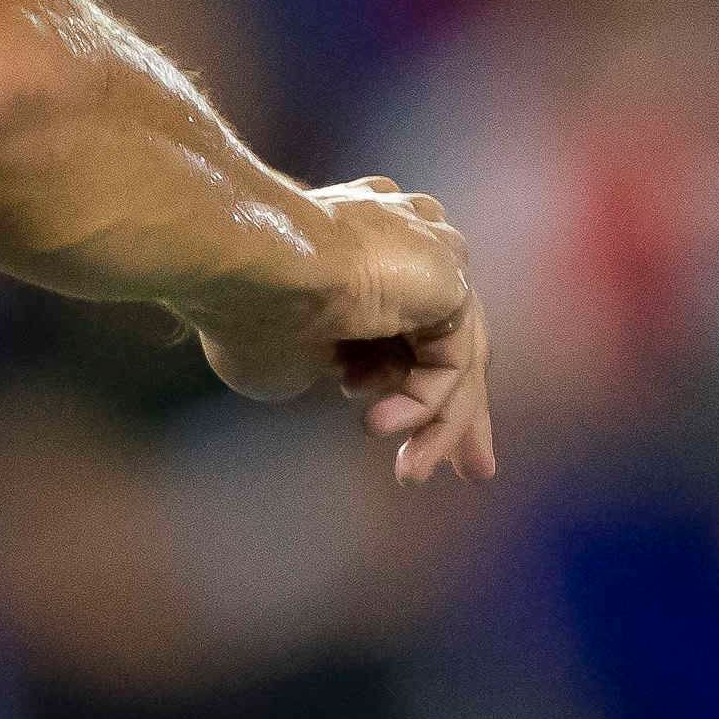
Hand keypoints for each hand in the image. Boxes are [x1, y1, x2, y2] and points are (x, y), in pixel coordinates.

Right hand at [188, 179, 502, 485]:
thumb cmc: (246, 309)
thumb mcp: (285, 355)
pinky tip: (380, 427)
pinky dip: (426, 404)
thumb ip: (316, 359)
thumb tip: (319, 370)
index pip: (404, 327)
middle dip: (456, 414)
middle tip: (472, 474)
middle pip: (445, 344)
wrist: (252, 264)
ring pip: (452, 357)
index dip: (404, 385)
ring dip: (435, 426)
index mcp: (364, 251)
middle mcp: (407, 244)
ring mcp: (432, 255)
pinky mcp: (447, 278)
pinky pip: (453, 360)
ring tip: (408, 474)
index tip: (387, 432)